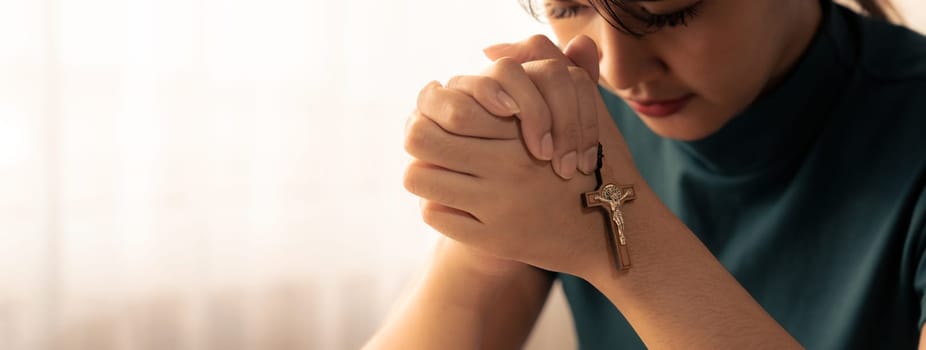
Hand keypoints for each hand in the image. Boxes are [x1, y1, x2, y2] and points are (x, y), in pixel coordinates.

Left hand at [403, 35, 640, 274]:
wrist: (612, 230)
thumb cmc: (596, 161)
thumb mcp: (582, 104)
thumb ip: (545, 63)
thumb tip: (491, 50)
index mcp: (520, 133)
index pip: (446, 108)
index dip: (433, 103)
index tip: (441, 107)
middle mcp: (504, 169)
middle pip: (419, 139)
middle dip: (420, 133)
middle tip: (432, 137)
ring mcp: (494, 208)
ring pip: (418, 177)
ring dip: (426, 170)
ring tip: (441, 168)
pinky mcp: (489, 240)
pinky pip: (435, 214)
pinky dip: (440, 205)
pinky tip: (457, 200)